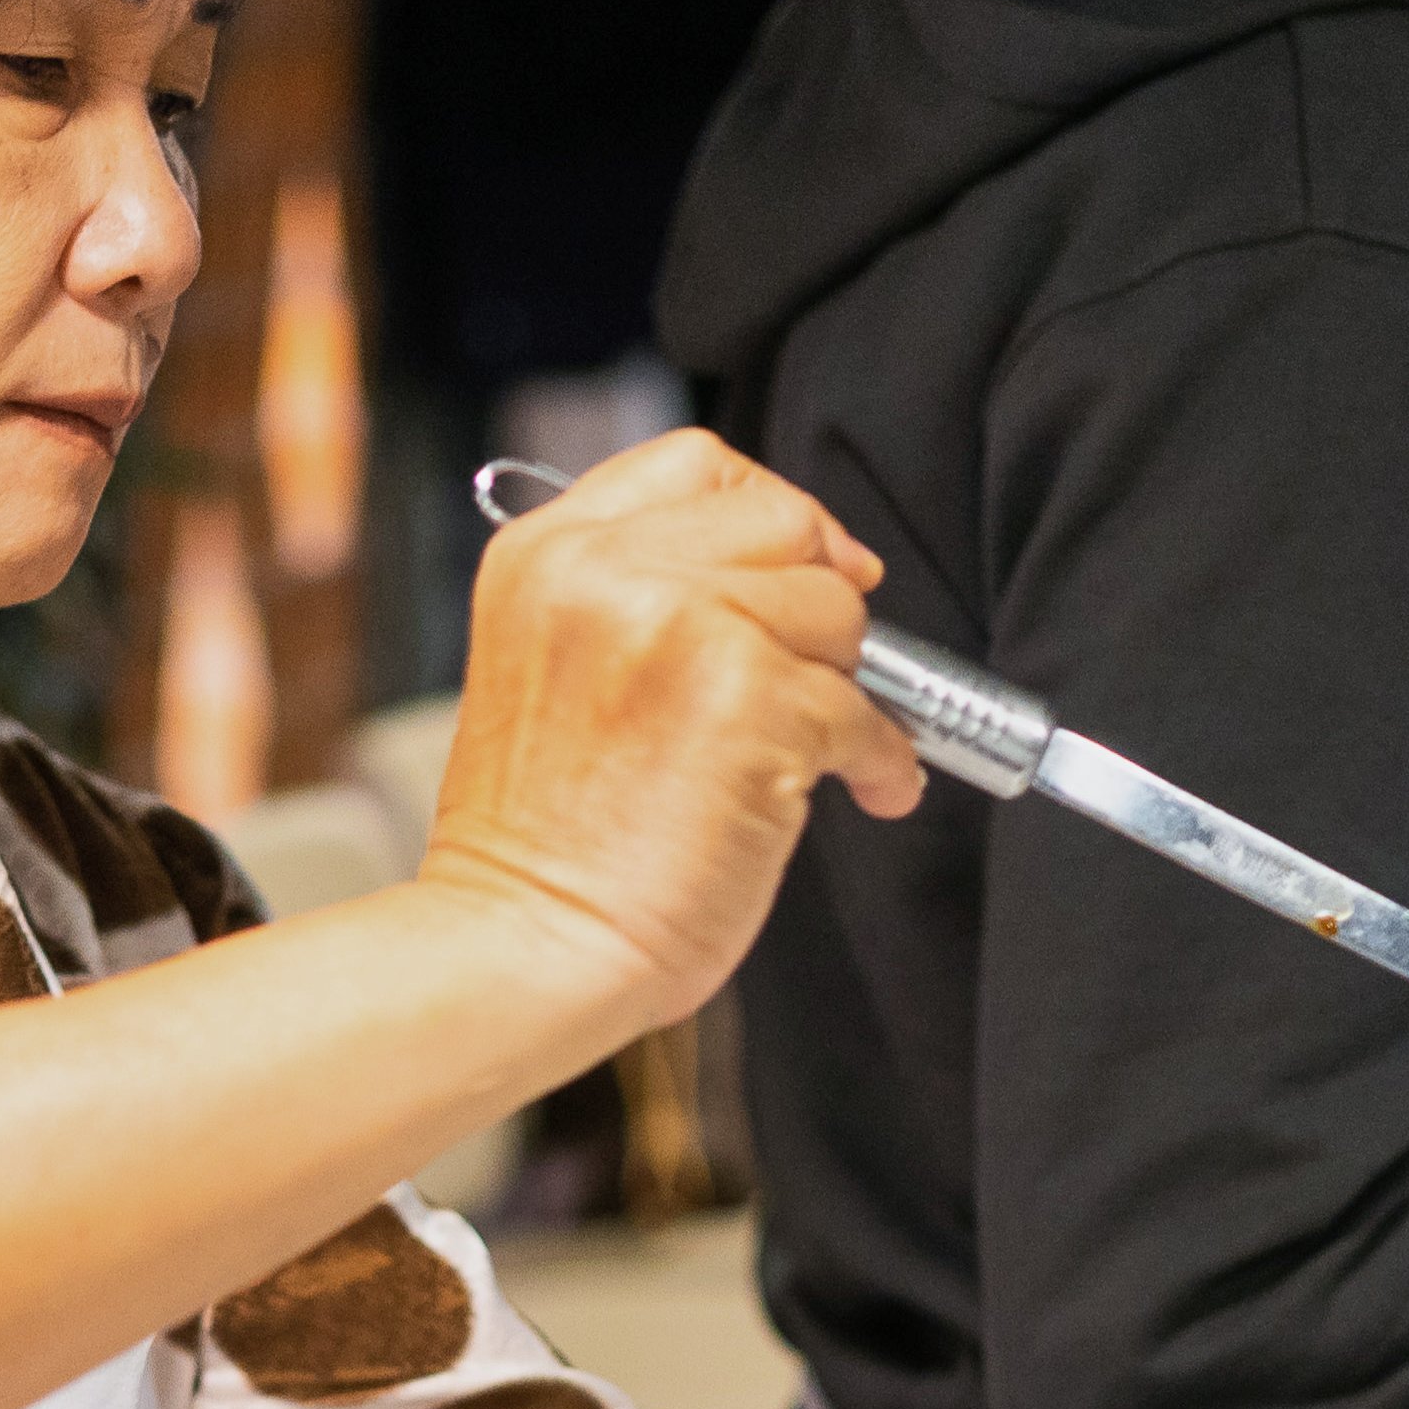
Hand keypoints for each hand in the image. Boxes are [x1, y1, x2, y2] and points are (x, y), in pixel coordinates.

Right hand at [420, 427, 913, 1021]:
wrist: (526, 946)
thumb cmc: (545, 843)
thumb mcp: (550, 664)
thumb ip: (638, 594)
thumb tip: (789, 573)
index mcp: (550, 553)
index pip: (698, 461)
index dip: (772, 509)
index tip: (807, 564)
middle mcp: (608, 571)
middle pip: (784, 520)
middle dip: (822, 595)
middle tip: (823, 668)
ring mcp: (684, 628)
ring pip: (836, 609)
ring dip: (850, 685)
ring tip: (826, 749)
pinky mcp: (754, 701)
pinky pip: (866, 710)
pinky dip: (882, 759)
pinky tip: (863, 791)